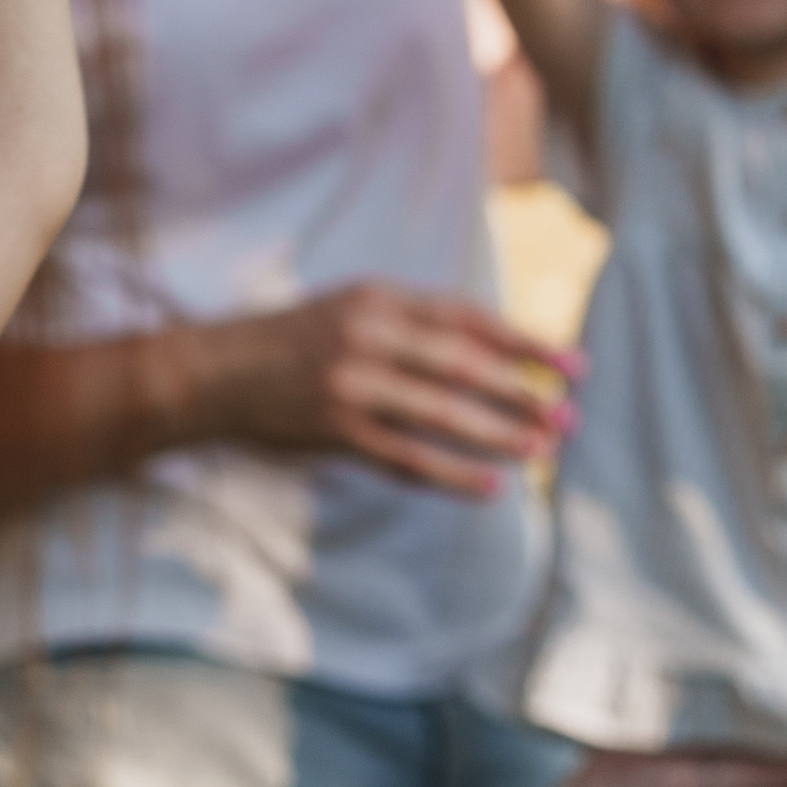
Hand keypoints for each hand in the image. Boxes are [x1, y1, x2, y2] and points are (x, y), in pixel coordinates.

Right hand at [215, 283, 579, 498]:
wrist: (215, 372)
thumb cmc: (292, 341)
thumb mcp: (350, 309)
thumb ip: (411, 323)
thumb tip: (492, 351)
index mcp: (378, 298)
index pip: (467, 318)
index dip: (524, 342)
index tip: (572, 365)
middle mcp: (368, 336)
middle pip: (463, 365)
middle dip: (523, 393)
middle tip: (569, 417)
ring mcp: (351, 384)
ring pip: (441, 413)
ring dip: (498, 434)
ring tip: (541, 450)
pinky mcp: (335, 431)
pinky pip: (406, 457)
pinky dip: (452, 474)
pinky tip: (490, 487)